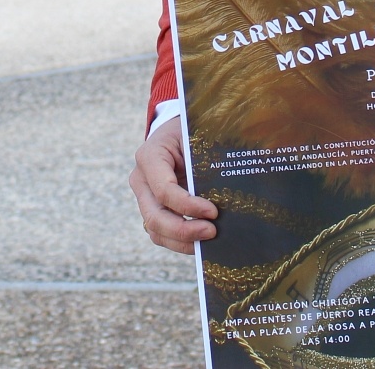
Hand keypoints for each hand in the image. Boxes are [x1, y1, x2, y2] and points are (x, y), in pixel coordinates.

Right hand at [129, 116, 217, 253]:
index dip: (188, 205)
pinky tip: (203, 242)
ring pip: (156, 231)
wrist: (178, 132)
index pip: (164, 190)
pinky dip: (182, 242)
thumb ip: (207, 159)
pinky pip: (163, 234)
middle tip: (212, 232)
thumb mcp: (198, 138)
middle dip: (184, 230)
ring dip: (183, 241)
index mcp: (150, 156)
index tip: (213, 211)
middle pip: (155, 217)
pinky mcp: (153, 210)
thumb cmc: (191, 132)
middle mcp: (142, 180)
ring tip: (210, 240)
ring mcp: (145, 198)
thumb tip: (232, 189)